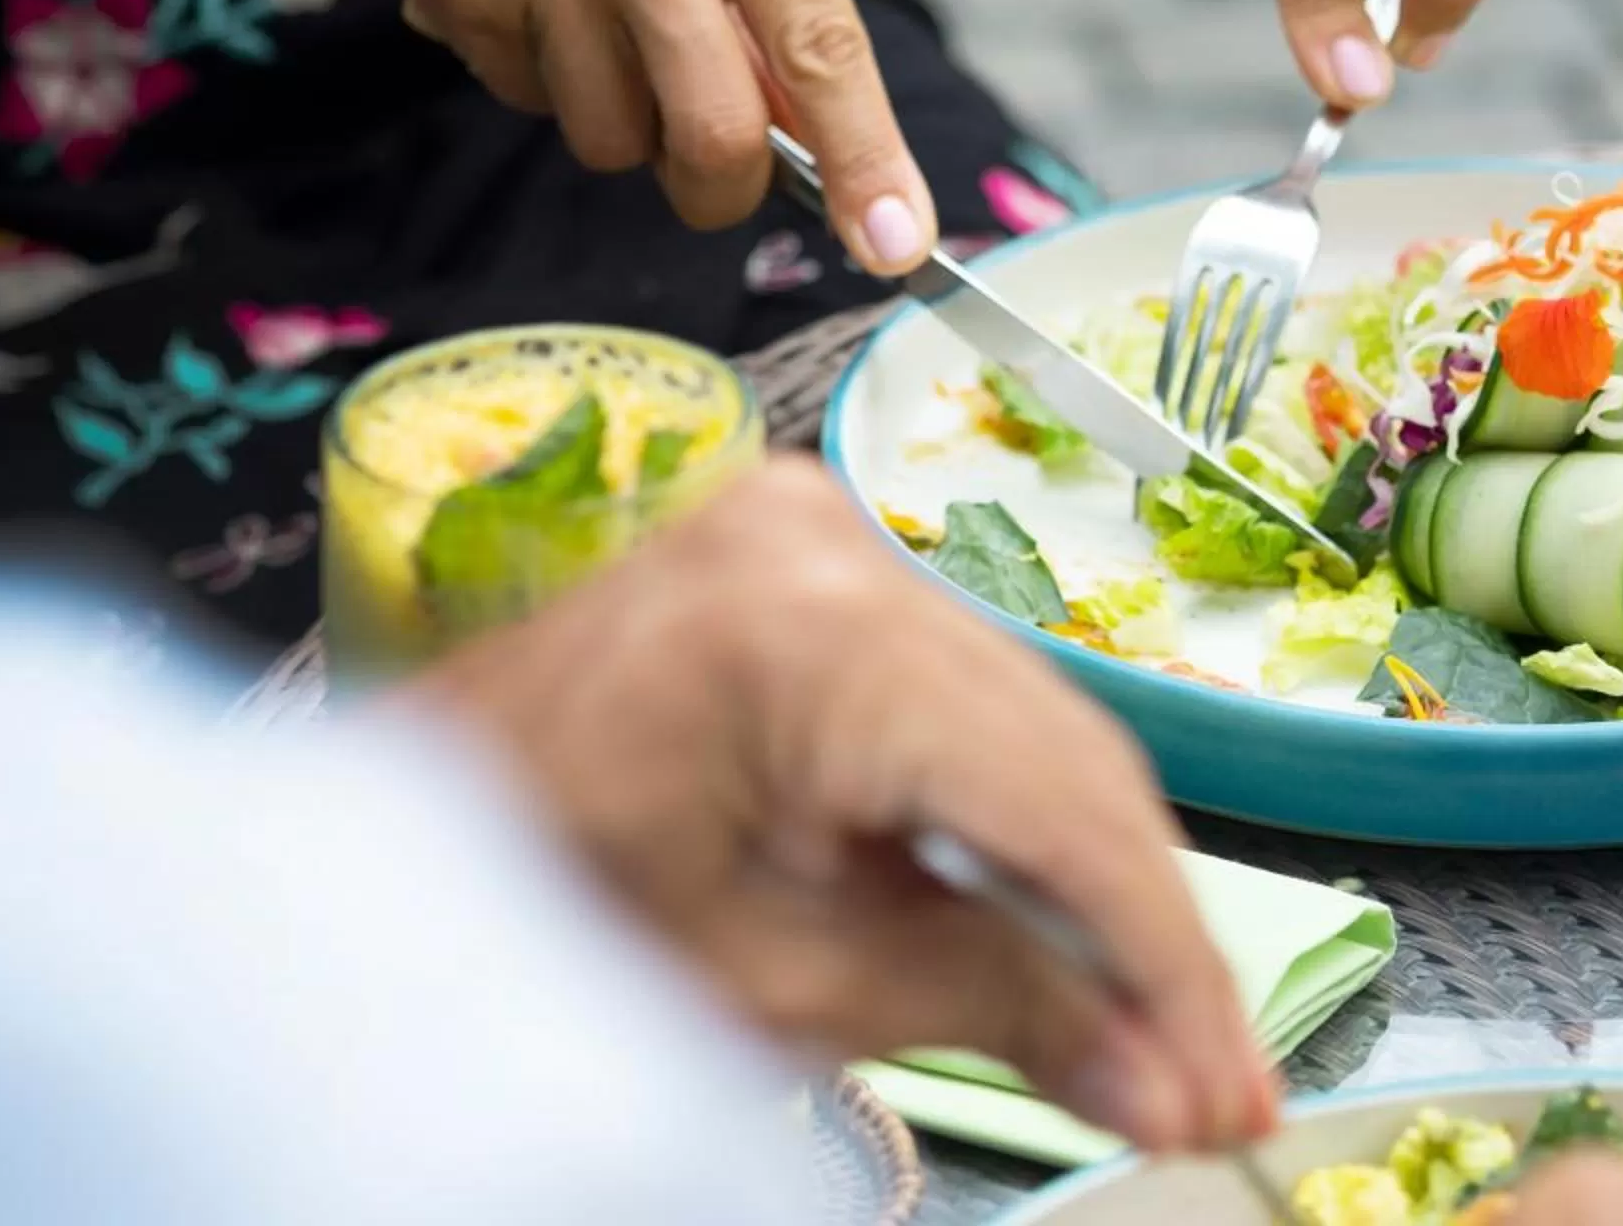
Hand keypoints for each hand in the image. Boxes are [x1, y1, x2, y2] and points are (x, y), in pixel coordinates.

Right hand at [325, 0, 933, 271]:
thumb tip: (819, 145)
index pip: (820, 41)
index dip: (865, 156)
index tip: (898, 243)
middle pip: (715, 130)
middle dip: (722, 186)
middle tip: (714, 175)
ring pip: (613, 140)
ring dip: (621, 123)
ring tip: (599, 27)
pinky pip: (529, 103)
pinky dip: (542, 81)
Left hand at [398, 457, 1273, 1153]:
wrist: (391, 828)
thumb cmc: (533, 905)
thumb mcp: (769, 983)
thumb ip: (989, 1010)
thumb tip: (1165, 1085)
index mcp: (799, 631)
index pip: (1052, 800)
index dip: (1164, 962)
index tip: (1231, 1091)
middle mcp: (826, 539)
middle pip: (1062, 752)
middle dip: (1148, 936)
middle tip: (1219, 1088)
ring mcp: (819, 532)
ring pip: (1032, 723)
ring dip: (1099, 883)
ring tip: (1164, 1038)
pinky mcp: (815, 559)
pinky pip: (967, 695)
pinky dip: (1019, 817)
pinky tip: (1074, 928)